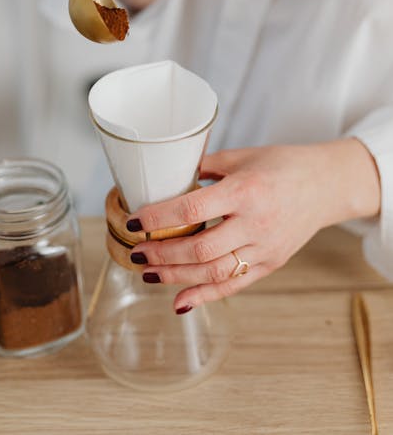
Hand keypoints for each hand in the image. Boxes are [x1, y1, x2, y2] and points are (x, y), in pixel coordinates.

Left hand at [126, 139, 379, 312]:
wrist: (325, 184)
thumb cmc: (282, 164)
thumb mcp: (241, 156)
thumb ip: (203, 167)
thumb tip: (165, 176)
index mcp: (245, 190)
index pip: (193, 209)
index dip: (158, 218)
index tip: (133, 221)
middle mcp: (255, 223)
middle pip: (200, 249)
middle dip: (162, 254)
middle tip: (135, 251)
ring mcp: (265, 248)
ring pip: (214, 272)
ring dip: (176, 277)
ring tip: (148, 273)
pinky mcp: (271, 263)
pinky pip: (234, 285)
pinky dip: (205, 296)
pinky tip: (180, 302)